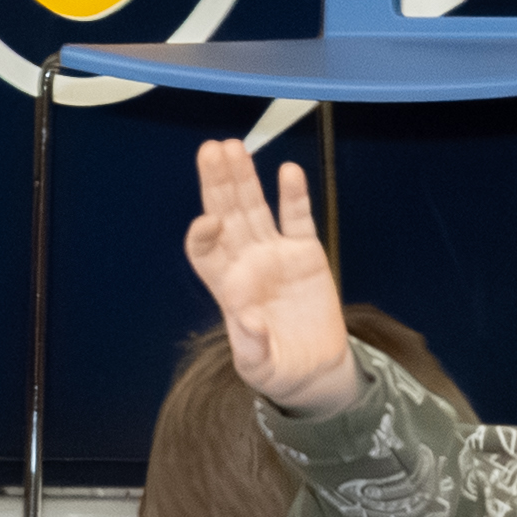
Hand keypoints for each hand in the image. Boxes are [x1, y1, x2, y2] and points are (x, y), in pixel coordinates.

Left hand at [184, 142, 357, 411]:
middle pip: (226, 216)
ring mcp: (276, 254)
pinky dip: (294, 195)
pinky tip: (288, 171)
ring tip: (234, 147)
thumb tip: (245, 319)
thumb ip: (252, 346)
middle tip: (211, 151)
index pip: (205, 251)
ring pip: (255, 208)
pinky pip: (297, 218)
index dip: (201, 235)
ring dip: (244, 179)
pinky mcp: (306, 253)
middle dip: (217, 184)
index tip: (207, 221)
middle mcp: (246, 263)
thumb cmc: (278, 369)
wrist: (315, 369)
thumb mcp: (261, 368)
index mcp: (227, 288)